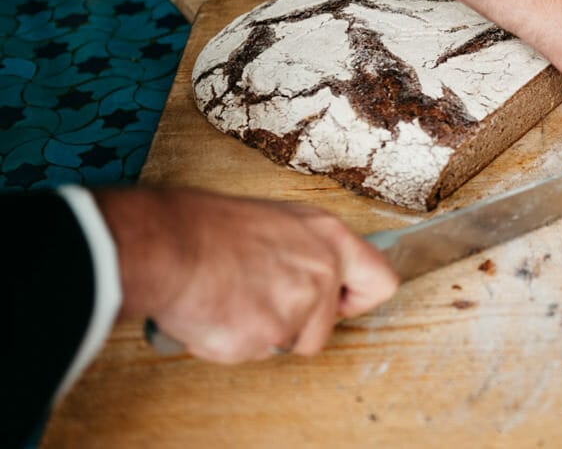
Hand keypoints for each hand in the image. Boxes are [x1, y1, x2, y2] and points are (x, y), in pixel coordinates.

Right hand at [94, 186, 397, 362]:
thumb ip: (304, 250)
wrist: (168, 244)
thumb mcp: (274, 221)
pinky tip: (216, 311)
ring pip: (288, 342)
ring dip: (261, 333)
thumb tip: (309, 270)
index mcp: (329, 238)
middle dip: (295, 324)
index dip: (357, 300)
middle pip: (326, 325)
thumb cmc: (207, 227)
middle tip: (259, 300)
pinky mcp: (269, 335)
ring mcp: (299, 305)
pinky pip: (254, 352)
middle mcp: (323, 271)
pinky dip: (232, 341)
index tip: (339, 303)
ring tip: (232, 299)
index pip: (380, 281)